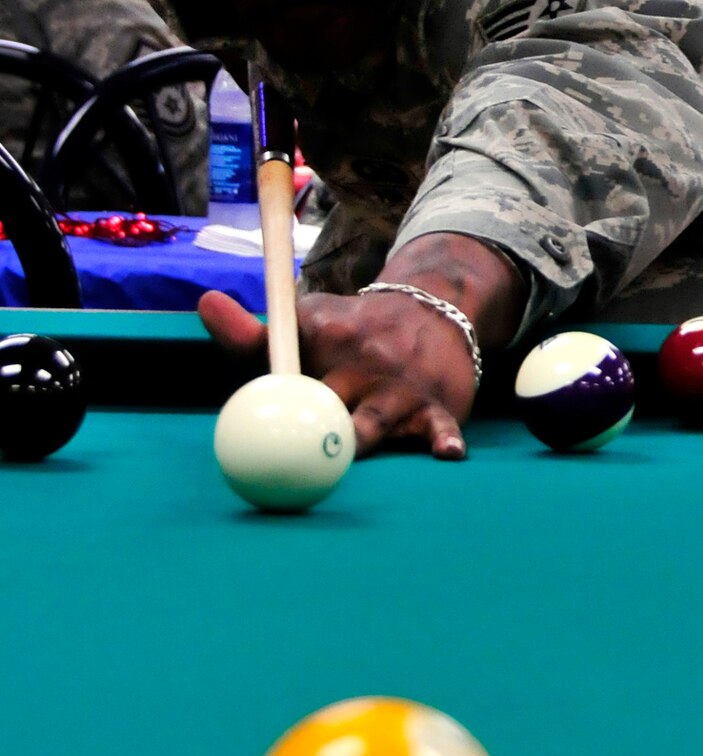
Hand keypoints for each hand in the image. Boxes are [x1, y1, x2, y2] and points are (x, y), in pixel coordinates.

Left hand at [198, 232, 526, 460]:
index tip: (266, 401)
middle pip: (327, 403)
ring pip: (377, 420)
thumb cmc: (351, 332)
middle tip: (294, 446)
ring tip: (352, 447)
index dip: (276, 386)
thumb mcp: (305, 323)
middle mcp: (365, 362)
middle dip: (312, 424)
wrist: (432, 309)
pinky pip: (442, 428)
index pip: (290, 364)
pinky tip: (444, 452)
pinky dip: (444, 440)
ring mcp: (402, 387)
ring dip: (363, 435)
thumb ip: (251, 333)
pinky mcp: (440, 406)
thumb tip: (204, 302)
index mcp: (326, 339)